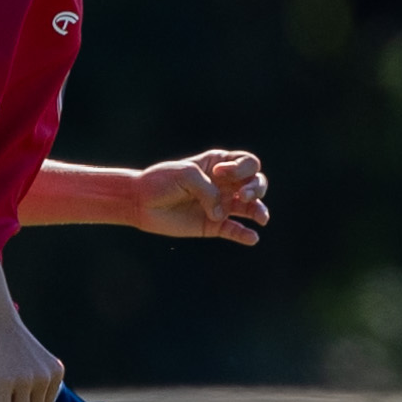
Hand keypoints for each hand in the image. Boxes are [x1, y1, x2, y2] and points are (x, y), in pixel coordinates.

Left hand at [135, 149, 269, 244]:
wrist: (140, 202)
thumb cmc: (162, 182)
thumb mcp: (186, 175)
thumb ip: (208, 191)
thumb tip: (221, 214)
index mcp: (219, 165)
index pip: (248, 163)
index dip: (242, 168)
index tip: (220, 174)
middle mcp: (225, 185)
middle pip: (256, 183)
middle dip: (257, 188)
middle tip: (244, 196)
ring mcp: (221, 206)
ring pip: (251, 207)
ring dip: (259, 211)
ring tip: (261, 218)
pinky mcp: (213, 225)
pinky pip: (235, 230)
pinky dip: (245, 235)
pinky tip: (252, 238)